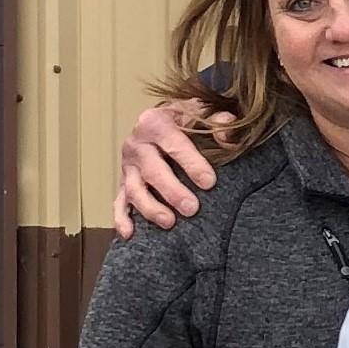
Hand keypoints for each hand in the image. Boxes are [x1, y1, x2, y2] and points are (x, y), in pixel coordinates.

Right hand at [113, 101, 225, 238]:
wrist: (160, 122)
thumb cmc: (184, 120)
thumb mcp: (200, 113)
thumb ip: (217, 120)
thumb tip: (228, 135)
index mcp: (154, 122)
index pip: (173, 143)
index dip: (191, 163)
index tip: (209, 182)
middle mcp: (137, 144)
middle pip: (152, 170)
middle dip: (172, 191)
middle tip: (192, 208)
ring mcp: (128, 167)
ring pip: (134, 190)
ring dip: (150, 208)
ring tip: (170, 222)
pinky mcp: (123, 184)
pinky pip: (119, 203)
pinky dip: (122, 219)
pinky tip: (130, 234)